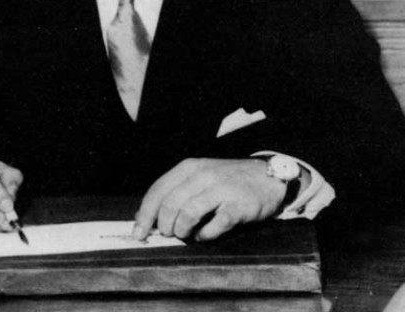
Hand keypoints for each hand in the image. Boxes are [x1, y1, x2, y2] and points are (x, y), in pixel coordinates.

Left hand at [132, 158, 284, 241]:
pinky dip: (205, 235)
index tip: (137, 232)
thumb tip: (147, 217)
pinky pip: (215, 225)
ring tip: (185, 234)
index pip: (158, 191)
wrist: (267, 176)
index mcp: (189, 168)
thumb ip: (176, 191)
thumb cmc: (228, 179)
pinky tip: (204, 235)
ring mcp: (221, 190)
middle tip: (168, 234)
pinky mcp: (238, 206)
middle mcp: (203, 175)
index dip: (145, 214)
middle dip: (163, 225)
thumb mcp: (200, 176)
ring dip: (182, 230)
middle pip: (170, 204)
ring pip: (188, 213)